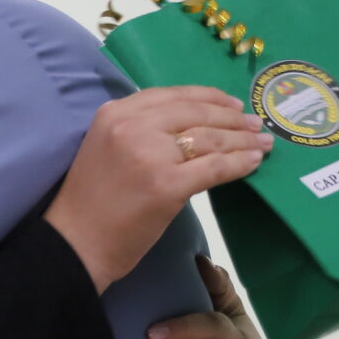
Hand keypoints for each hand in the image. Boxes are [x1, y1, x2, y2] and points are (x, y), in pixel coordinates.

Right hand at [44, 87, 271, 291]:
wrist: (76, 243)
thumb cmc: (93, 202)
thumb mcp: (108, 147)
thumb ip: (140, 129)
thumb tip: (193, 124)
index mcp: (115, 112)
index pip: (173, 95)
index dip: (208, 98)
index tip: (231, 105)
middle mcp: (132, 126)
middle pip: (196, 113)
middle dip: (232, 119)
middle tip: (256, 125)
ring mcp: (151, 154)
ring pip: (211, 138)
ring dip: (242, 140)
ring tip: (262, 144)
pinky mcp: (167, 185)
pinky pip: (215, 167)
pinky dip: (239, 163)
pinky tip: (253, 162)